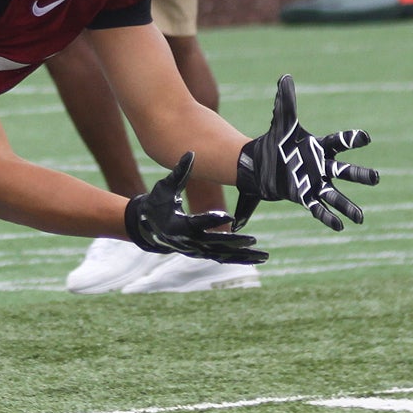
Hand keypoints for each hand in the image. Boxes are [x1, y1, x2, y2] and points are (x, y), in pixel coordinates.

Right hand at [124, 153, 267, 264]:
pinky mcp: (202, 252)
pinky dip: (239, 258)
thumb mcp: (165, 187)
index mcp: (178, 224)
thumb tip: (190, 153)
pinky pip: (223, 257)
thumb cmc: (157, 204)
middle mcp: (188, 241)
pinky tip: (257, 258)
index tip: (230, 217)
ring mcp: (196, 249)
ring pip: (222, 254)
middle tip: (252, 240)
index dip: (213, 219)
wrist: (147, 228)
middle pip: (214, 243)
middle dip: (234, 242)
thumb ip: (180, 172)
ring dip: (243, 255)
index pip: (197, 223)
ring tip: (264, 255)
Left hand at [234, 75, 379, 230]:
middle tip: (375, 178)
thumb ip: (285, 101)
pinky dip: (328, 218)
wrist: (262, 164)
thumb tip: (285, 77)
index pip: (338, 142)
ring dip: (348, 206)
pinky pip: (318, 209)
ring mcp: (315, 184)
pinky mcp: (304, 197)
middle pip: (344, 171)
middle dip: (358, 175)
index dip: (351, 139)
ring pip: (335, 195)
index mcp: (319, 147)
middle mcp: (322, 167)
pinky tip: (340, 227)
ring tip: (361, 217)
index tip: (365, 137)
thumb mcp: (281, 122)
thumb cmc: (277, 143)